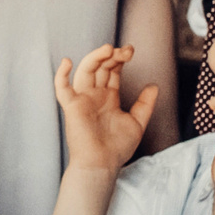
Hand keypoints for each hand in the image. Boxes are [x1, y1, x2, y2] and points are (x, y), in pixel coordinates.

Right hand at [54, 45, 159, 174]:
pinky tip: (67, 62)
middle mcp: (94, 95)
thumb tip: (154, 85)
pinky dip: (61, 75)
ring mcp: (82, 99)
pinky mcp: (72, 107)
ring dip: (95, 57)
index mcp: (108, 97)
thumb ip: (145, 104)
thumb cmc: (117, 148)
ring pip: (85, 70)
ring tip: (108, 49)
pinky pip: (62, 89)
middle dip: (112, 55)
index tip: (131, 51)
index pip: (111, 71)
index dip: (120, 59)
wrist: (103, 165)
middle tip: (126, 51)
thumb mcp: (137, 123)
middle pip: (100, 67)